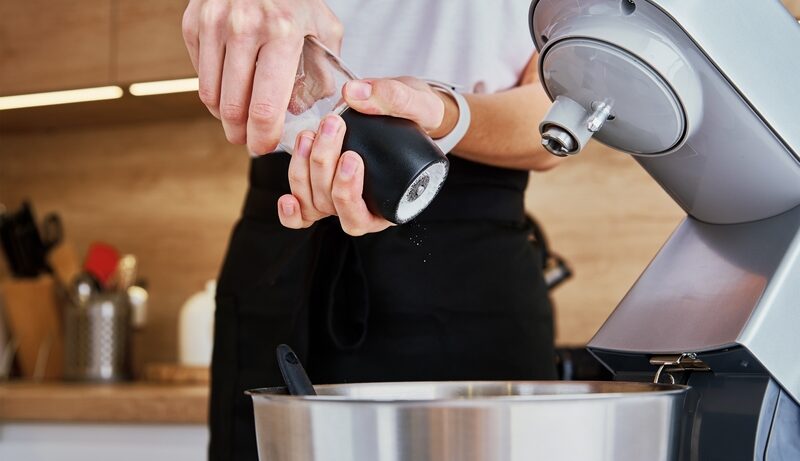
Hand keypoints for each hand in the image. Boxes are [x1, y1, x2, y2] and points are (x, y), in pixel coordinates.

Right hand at [182, 0, 343, 154]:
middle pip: (233, 107)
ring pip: (211, 95)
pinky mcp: (194, 22)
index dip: (263, 137)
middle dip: (241, 134)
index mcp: (282, 33)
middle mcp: (244, 27)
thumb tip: (303, 109)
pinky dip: (213, 89)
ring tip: (238, 120)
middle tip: (249, 141)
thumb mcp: (323, 27)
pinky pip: (199, 74)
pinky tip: (229, 88)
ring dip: (224, 116)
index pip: (266, 105)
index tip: (264, 146)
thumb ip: (322, 71)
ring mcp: (214, 23)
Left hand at [277, 77, 458, 235]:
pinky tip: (285, 197)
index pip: (361, 217)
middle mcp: (363, 210)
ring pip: (311, 203)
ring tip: (310, 134)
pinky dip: (292, 211)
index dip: (348, 192)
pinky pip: (303, 214)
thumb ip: (394, 97)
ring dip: (303, 170)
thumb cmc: (419, 118)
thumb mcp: (419, 103)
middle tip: (333, 125)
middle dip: (324, 165)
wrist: (410, 113)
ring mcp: (338, 203)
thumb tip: (353, 94)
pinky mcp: (321, 192)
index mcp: (390, 206)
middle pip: (330, 204)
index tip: (352, 156)